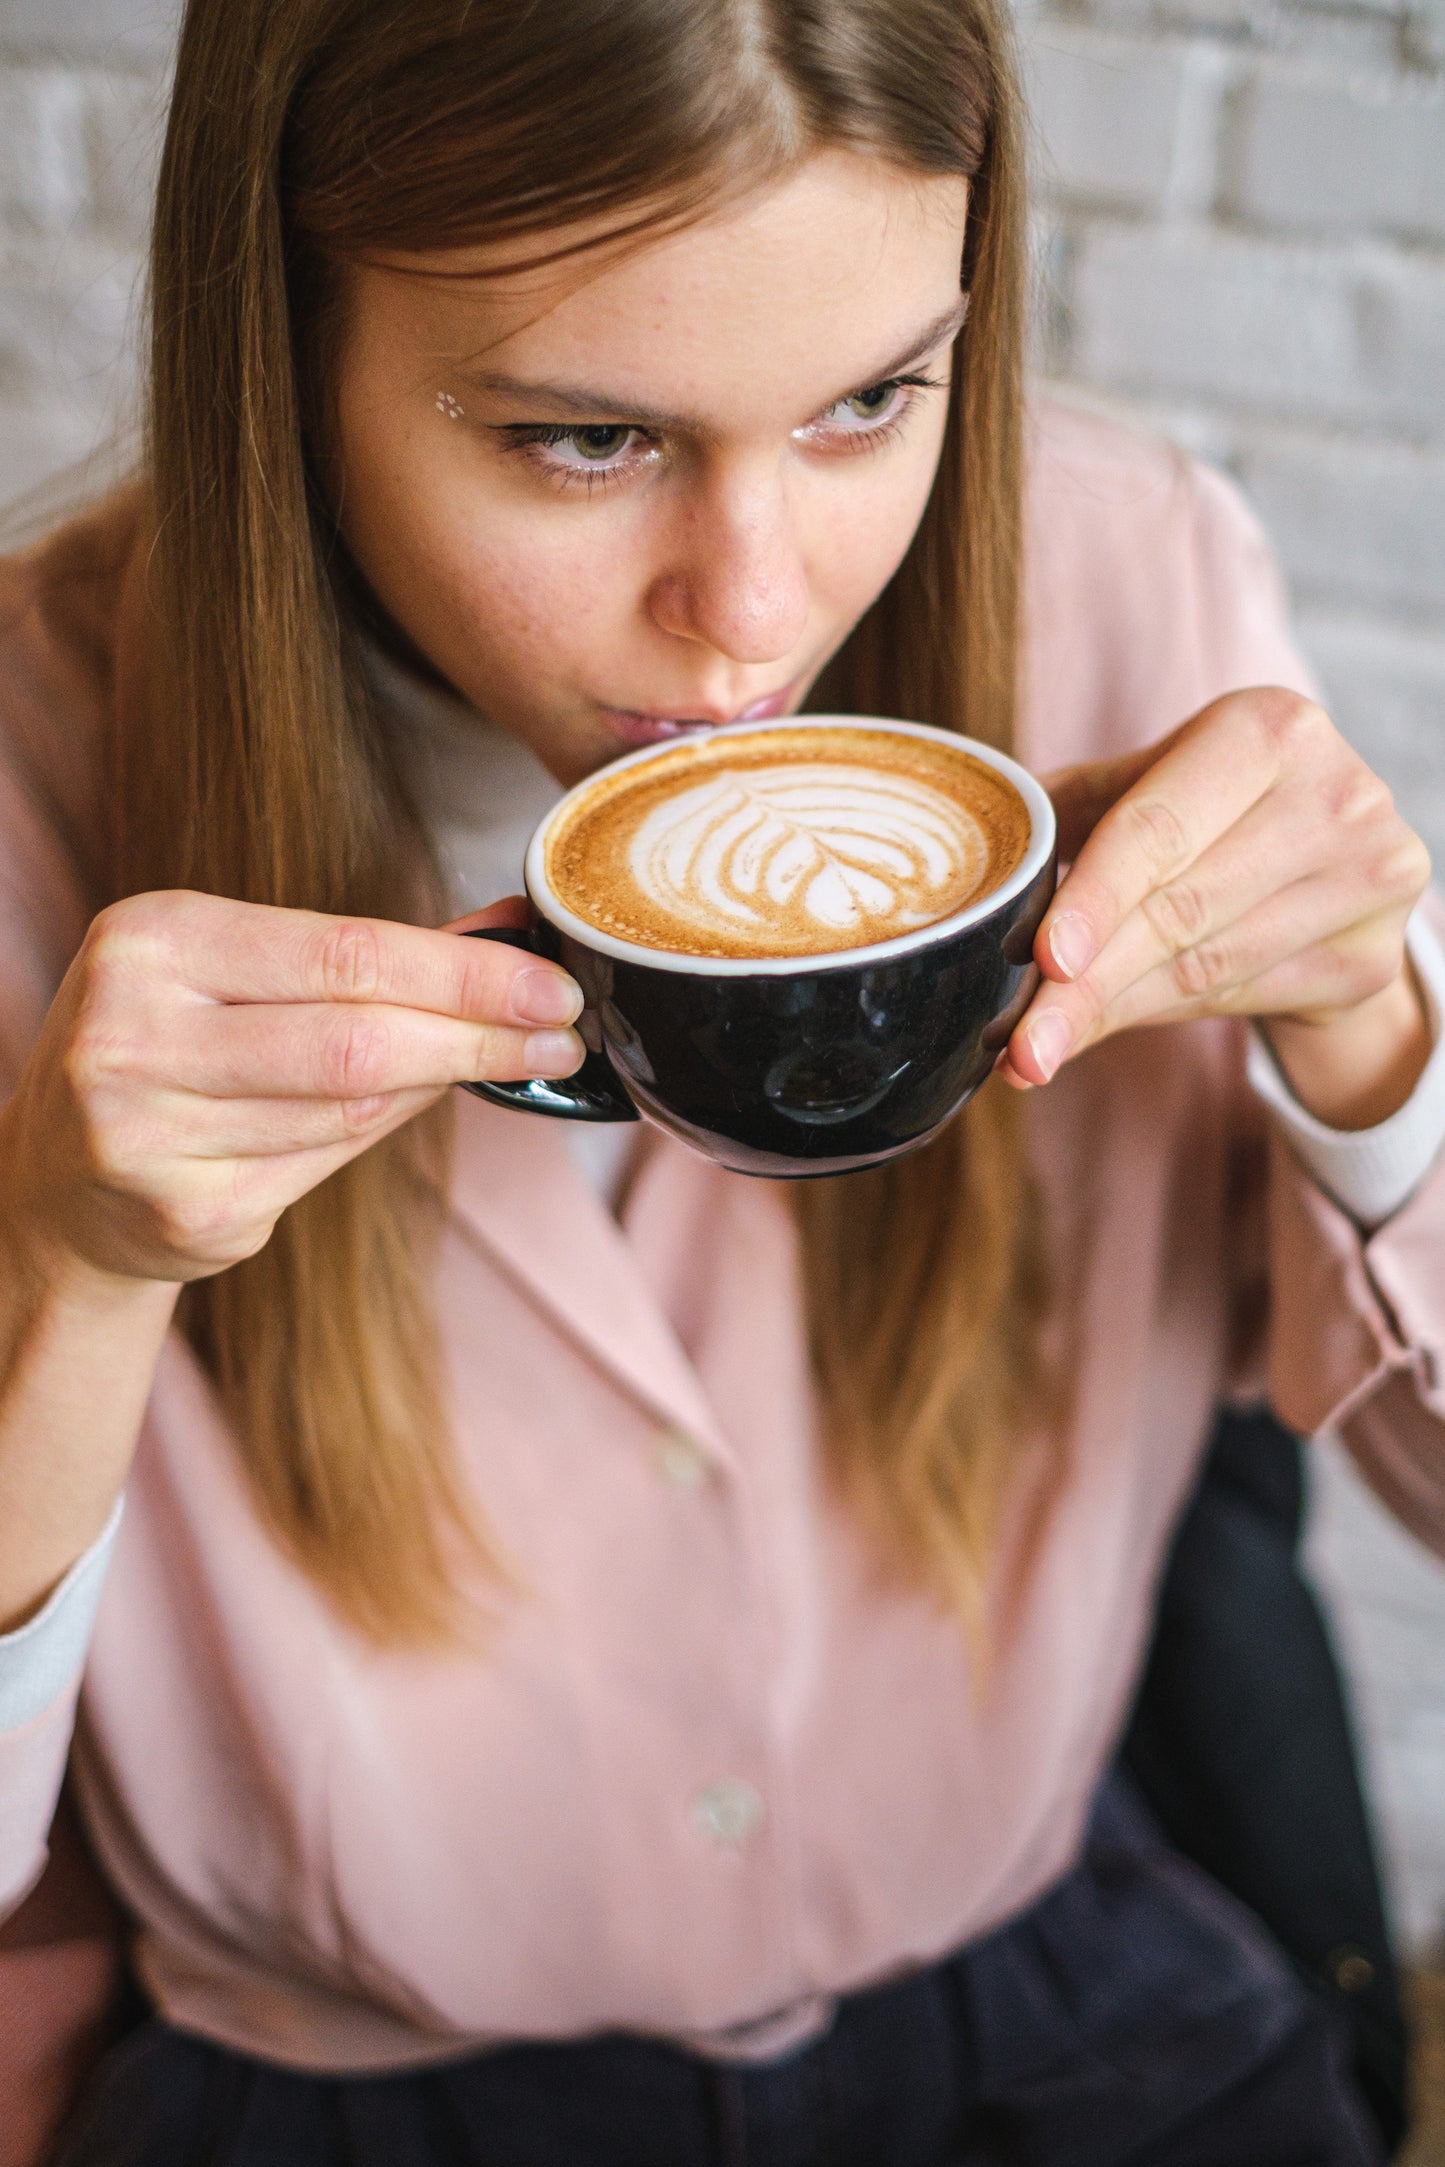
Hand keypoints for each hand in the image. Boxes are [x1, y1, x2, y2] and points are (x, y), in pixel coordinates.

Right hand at [0, 889, 583, 1284]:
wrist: (60, 1179)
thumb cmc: (170, 1048)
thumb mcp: (232, 970)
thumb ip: (359, 956)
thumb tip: (506, 934)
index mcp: (152, 941)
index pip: (345, 952)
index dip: (464, 974)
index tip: (548, 984)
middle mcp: (133, 1033)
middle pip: (357, 1039)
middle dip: (479, 1036)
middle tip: (561, 1035)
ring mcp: (150, 1135)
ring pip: (350, 1107)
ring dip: (440, 1082)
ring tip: (499, 1060)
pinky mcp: (185, 1215)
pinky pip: (325, 1167)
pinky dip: (378, 1133)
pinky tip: (403, 1105)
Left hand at [1002, 689, 1432, 1127]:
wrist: (1329, 864)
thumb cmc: (1209, 814)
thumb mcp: (1142, 788)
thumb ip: (1066, 816)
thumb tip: (968, 873)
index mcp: (1268, 727)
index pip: (1161, 828)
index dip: (1096, 898)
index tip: (1043, 960)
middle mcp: (1337, 792)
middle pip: (1182, 910)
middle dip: (1088, 986)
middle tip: (1022, 1044)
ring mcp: (1369, 876)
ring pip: (1207, 967)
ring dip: (1112, 1014)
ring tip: (1036, 1050)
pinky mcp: (1371, 955)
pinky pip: (1241, 1000)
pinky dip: (1159, 1020)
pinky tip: (1101, 1033)